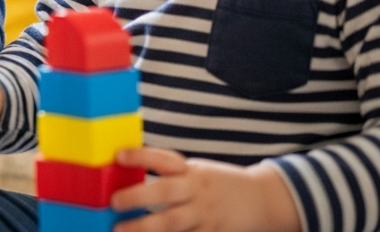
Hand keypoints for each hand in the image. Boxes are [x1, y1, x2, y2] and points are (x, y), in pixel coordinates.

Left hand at [111, 148, 301, 231]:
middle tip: (115, 202)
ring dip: (145, 228)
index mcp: (192, 171)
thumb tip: (127, 179)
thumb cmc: (218, 185)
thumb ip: (171, 176)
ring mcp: (207, 216)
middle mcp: (198, 192)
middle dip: (138, 197)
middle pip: (166, 192)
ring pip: (174, 223)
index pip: (164, 159)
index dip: (141, 156)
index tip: (118, 156)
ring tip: (121, 230)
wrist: (264, 200)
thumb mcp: (198, 172)